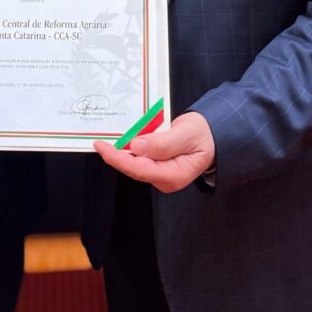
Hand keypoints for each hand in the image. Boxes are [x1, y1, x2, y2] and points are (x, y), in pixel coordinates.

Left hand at [94, 111, 214, 193]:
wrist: (211, 135)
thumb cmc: (203, 135)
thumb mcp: (187, 134)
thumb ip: (164, 142)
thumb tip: (137, 145)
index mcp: (174, 175)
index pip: (140, 169)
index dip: (118, 158)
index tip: (102, 146)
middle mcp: (164, 178)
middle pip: (133, 168)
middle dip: (116, 155)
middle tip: (99, 140)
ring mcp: (160, 173)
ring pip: (134, 163)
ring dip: (121, 151)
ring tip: (107, 138)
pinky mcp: (157, 166)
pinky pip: (139, 158)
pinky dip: (129, 148)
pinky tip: (121, 138)